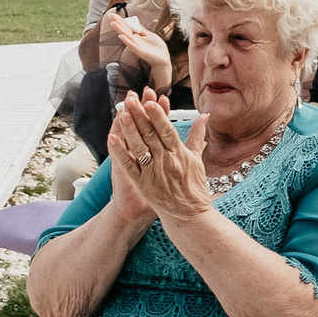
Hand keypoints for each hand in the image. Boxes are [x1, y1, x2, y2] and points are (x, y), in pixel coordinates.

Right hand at [105, 8, 172, 90]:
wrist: (162, 60)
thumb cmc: (157, 48)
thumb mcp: (149, 35)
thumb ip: (141, 30)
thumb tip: (134, 22)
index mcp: (136, 36)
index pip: (127, 26)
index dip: (120, 20)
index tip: (113, 14)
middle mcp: (134, 40)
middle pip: (124, 30)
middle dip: (117, 22)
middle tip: (110, 15)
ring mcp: (136, 46)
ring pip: (126, 36)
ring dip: (119, 30)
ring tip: (113, 23)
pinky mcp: (140, 51)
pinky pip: (132, 45)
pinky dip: (127, 41)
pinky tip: (121, 36)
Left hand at [111, 87, 210, 222]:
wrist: (189, 215)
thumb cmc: (195, 187)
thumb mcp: (198, 159)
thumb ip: (197, 136)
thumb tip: (204, 116)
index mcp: (179, 154)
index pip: (167, 130)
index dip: (158, 116)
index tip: (151, 102)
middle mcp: (165, 161)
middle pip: (150, 135)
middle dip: (140, 117)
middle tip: (131, 101)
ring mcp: (152, 173)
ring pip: (139, 147)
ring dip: (129, 130)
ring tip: (122, 114)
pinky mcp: (142, 184)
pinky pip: (129, 166)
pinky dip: (120, 152)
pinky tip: (112, 139)